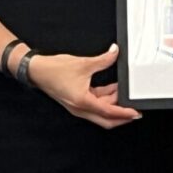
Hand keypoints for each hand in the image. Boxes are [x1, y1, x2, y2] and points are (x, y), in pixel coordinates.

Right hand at [26, 44, 141, 128]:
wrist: (36, 70)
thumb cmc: (54, 70)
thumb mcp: (83, 63)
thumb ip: (103, 60)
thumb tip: (115, 53)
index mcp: (83, 102)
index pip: (109, 112)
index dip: (124, 113)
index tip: (136, 112)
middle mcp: (80, 109)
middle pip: (106, 119)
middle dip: (122, 116)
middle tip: (135, 110)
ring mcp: (78, 107)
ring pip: (101, 112)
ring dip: (113, 104)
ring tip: (124, 92)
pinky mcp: (77, 102)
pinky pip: (95, 104)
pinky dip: (105, 99)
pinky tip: (113, 89)